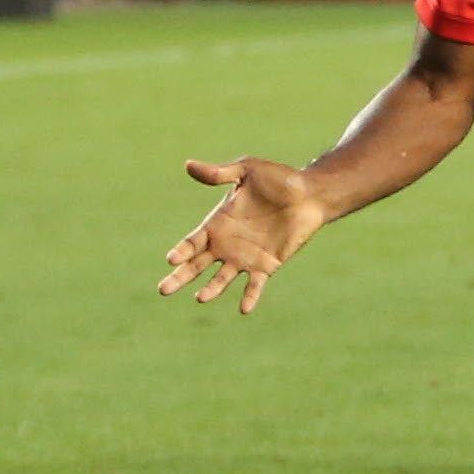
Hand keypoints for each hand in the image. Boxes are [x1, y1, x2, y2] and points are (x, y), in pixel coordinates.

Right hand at [158, 156, 329, 313]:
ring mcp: (246, 257)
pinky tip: (244, 309)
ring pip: (222, 278)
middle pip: (197, 265)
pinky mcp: (267, 265)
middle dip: (180, 277)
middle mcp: (226, 244)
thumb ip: (219, 173)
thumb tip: (188, 165)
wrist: (310, 194)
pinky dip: (250, 296)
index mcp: (217, 223)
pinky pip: (255, 284)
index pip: (192, 242)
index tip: (172, 259)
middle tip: (163, 290)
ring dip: (212, 289)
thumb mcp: (246, 171)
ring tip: (201, 298)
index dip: (181, 251)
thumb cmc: (278, 179)